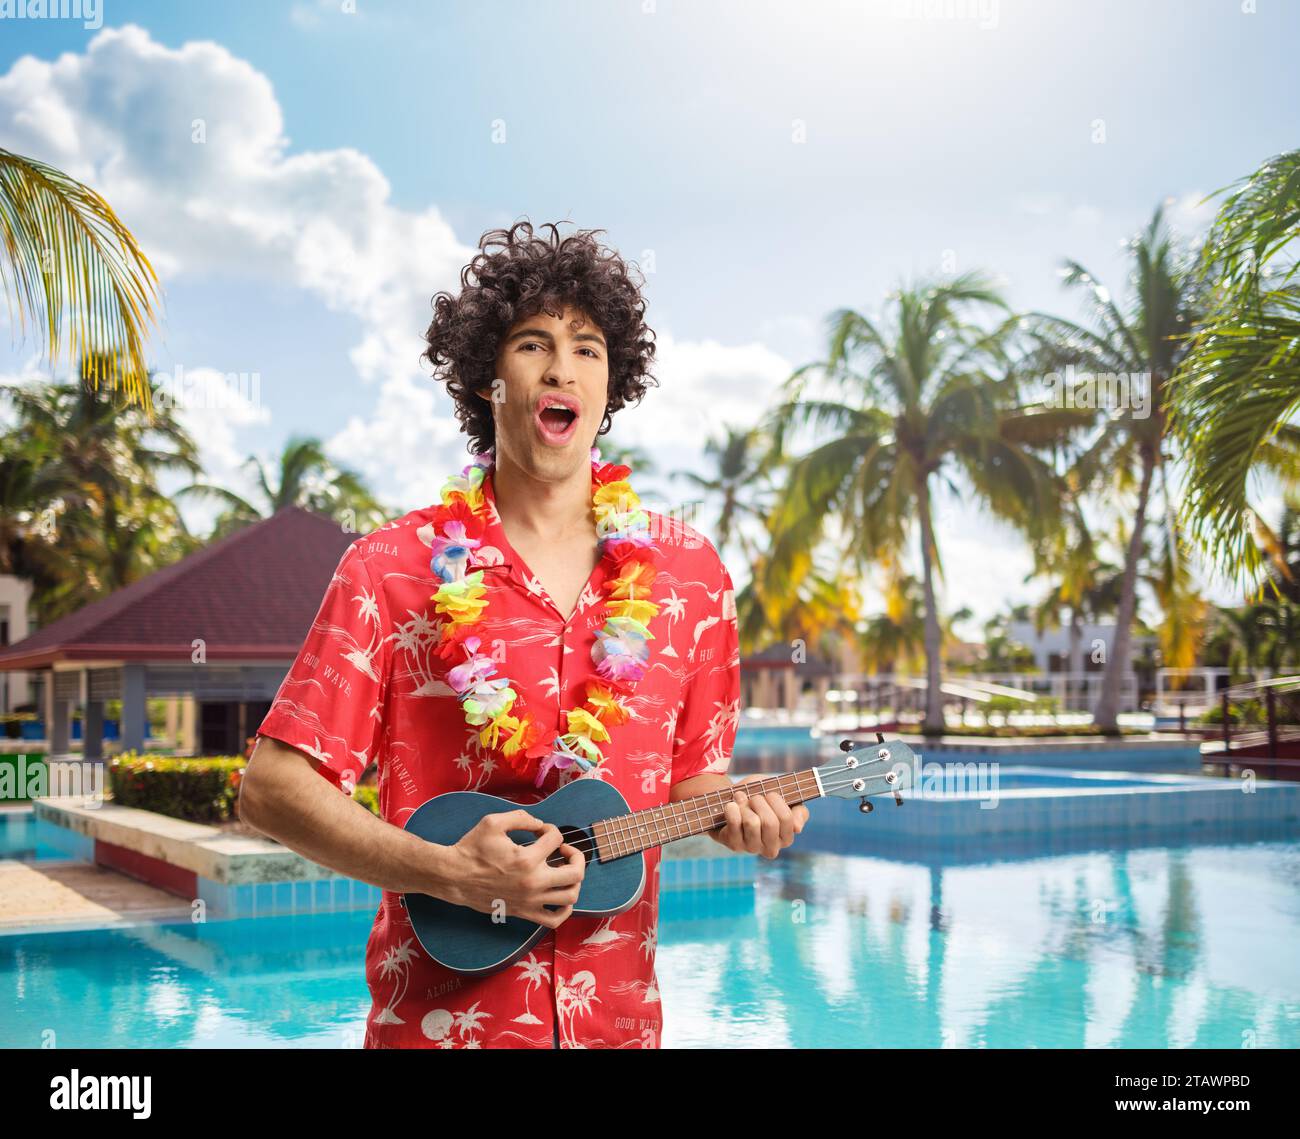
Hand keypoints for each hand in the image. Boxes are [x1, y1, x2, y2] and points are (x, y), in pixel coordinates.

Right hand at [444, 809, 584, 926]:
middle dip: (575, 856)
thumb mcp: (493, 822)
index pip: (556, 839)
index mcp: (527, 858)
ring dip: (574, 880)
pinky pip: (555, 919)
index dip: (551, 829)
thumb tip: (540, 824)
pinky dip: (565, 909)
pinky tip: (561, 895)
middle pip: (575, 872)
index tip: (540, 830)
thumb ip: (520, 817)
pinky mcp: (524, 912)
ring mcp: (530, 900)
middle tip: (564, 850)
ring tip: (564, 871)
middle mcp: (533, 882)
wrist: (454, 877)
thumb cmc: (472, 849)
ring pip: (570, 896)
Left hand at [709, 776, 807, 858]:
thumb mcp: (783, 798)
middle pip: (770, 822)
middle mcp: (771, 848)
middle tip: (754, 797)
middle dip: (759, 802)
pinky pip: (734, 824)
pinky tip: (731, 805)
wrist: (733, 801)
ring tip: (741, 799)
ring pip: (752, 823)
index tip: (769, 793)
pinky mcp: (734, 845)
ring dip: (745, 805)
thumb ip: (798, 810)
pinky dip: (732, 809)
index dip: (776, 801)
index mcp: (786, 838)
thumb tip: (797, 828)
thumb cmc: (761, 798)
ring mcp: (752, 848)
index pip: (787, 819)